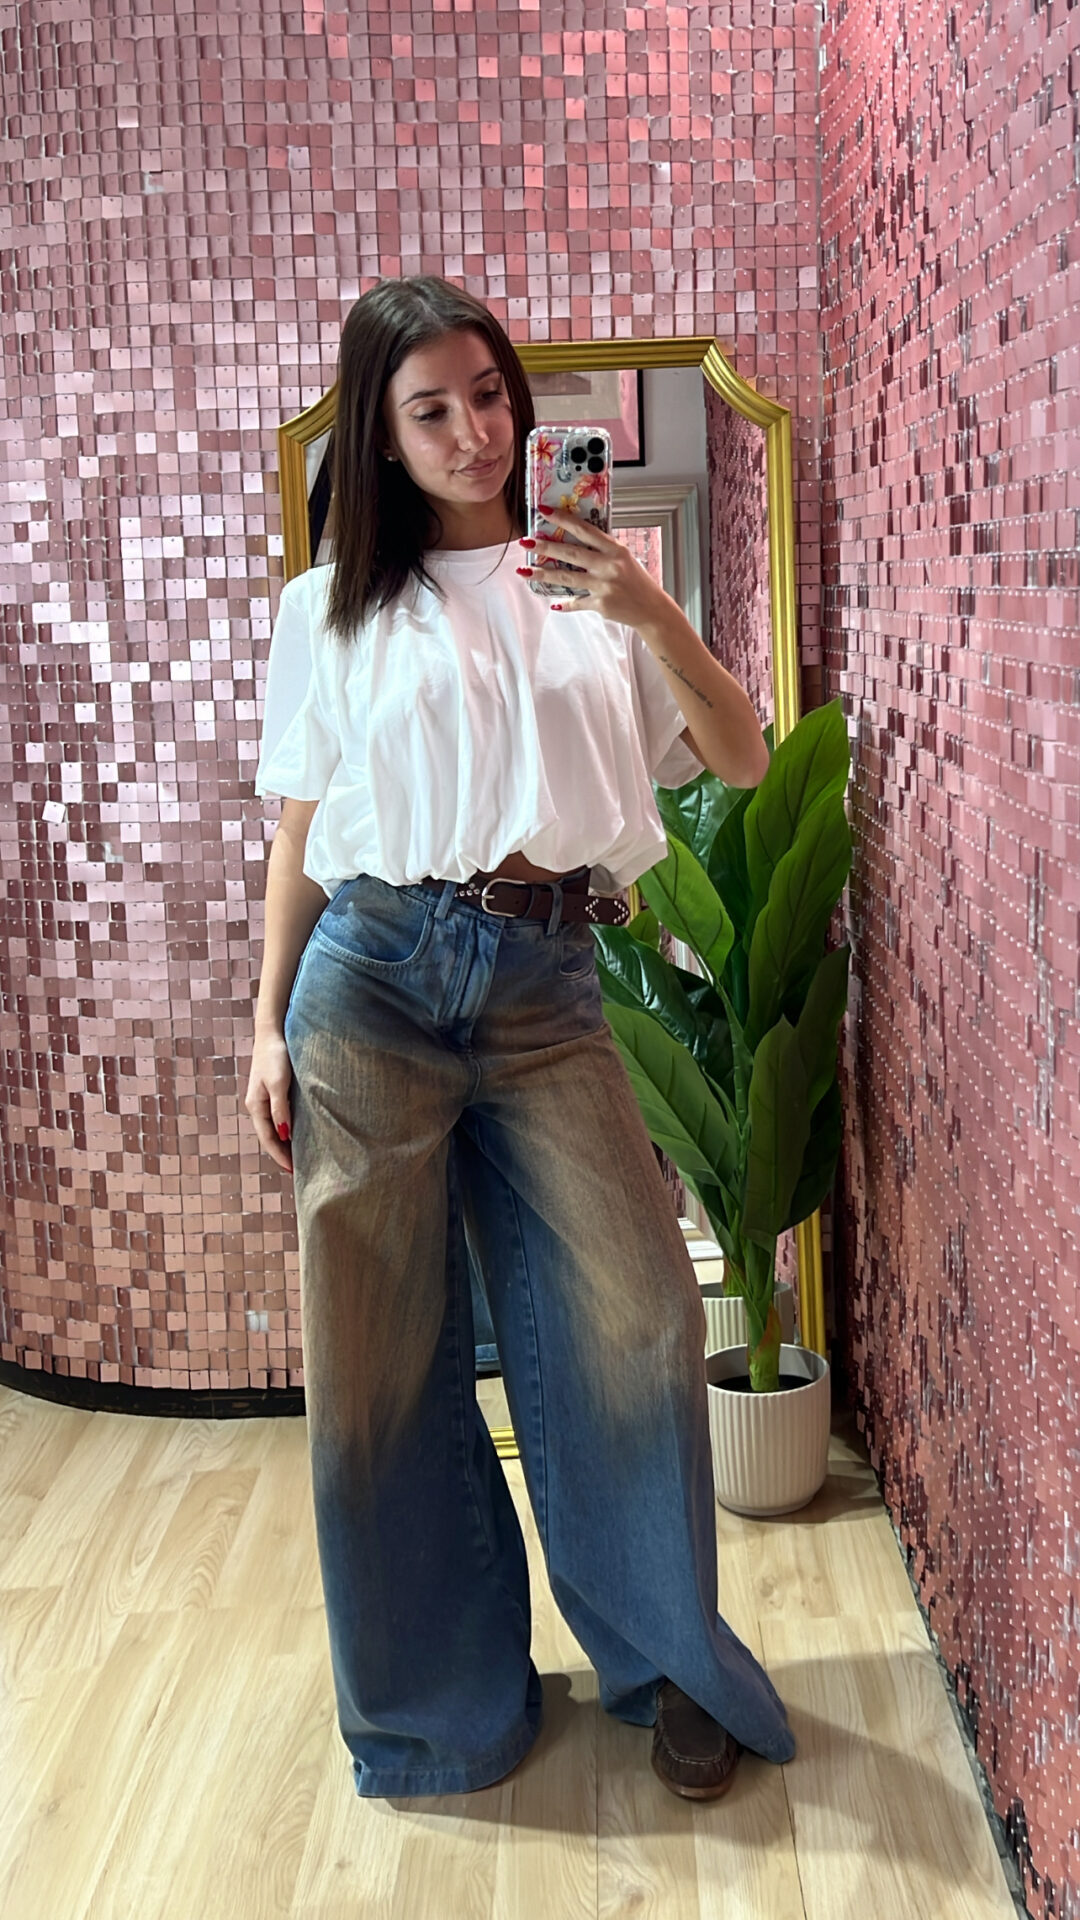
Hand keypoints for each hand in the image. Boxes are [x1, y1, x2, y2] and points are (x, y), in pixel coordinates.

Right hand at [244, 1027, 294, 1175]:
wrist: (272, 1033)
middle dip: (282, 1154)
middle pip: (269, 1136)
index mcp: (256, 1106)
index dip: (280, 1156)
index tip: (293, 1171)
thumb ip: (280, 1108)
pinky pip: (279, 1117)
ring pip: (274, 1127)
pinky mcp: (273, 1091)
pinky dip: (287, 1129)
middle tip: (297, 1171)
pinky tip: (297, 1133)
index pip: (268, 1139)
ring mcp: (264, 1098)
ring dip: (285, 1143)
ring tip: (298, 1157)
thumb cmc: (275, 1056)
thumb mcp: (278, 1083)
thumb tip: (284, 1134)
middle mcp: (257, 1105)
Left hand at [519, 507, 671, 624]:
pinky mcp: (600, 605)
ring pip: (567, 578)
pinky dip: (565, 604)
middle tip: (526, 541)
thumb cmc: (637, 581)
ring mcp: (603, 586)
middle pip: (571, 554)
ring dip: (543, 574)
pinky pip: (577, 602)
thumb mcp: (624, 558)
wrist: (651, 609)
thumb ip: (603, 548)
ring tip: (524, 570)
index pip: (585, 530)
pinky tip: (553, 603)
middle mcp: (608, 566)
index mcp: (615, 550)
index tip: (544, 511)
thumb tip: (576, 536)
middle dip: (545, 547)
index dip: (563, 519)